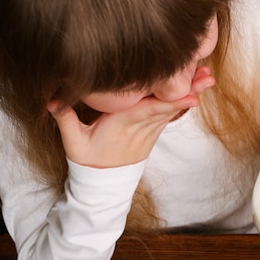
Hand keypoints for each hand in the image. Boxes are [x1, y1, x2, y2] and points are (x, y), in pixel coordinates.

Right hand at [48, 66, 214, 167]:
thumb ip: (64, 117)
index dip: (171, 103)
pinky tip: (195, 88)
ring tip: (208, 77)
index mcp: (124, 123)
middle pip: (169, 106)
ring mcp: (149, 129)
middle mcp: (141, 125)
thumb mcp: (73, 140)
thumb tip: (51, 99)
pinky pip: (170, 113)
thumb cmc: (88, 158)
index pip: (150, 111)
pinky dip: (182, 101)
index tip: (191, 97)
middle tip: (208, 77)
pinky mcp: (152, 130)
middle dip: (189, 91)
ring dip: (190, 92)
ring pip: (173, 108)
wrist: (103, 182)